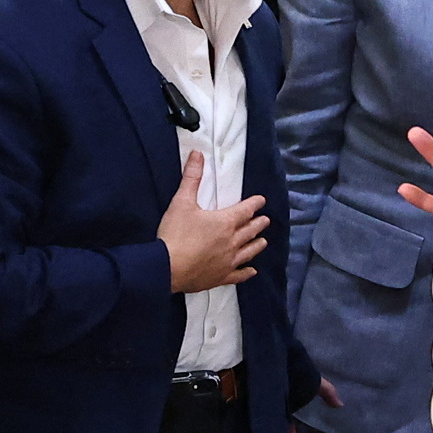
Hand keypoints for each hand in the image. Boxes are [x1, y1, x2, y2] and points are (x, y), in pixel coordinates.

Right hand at [161, 151, 269, 294]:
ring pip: (249, 252)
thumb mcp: (182, 202)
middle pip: (250, 231)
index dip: (254, 204)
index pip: (245, 210)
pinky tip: (252, 271)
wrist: (168, 267)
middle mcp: (232, 242)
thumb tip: (197, 155)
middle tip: (265, 220)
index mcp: (225, 222)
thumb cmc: (175, 234)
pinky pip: (239, 275)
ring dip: (257, 245)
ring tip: (263, 241)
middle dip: (258, 224)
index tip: (261, 200)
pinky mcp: (221, 277)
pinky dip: (247, 272)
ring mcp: (228, 261)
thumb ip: (191, 177)